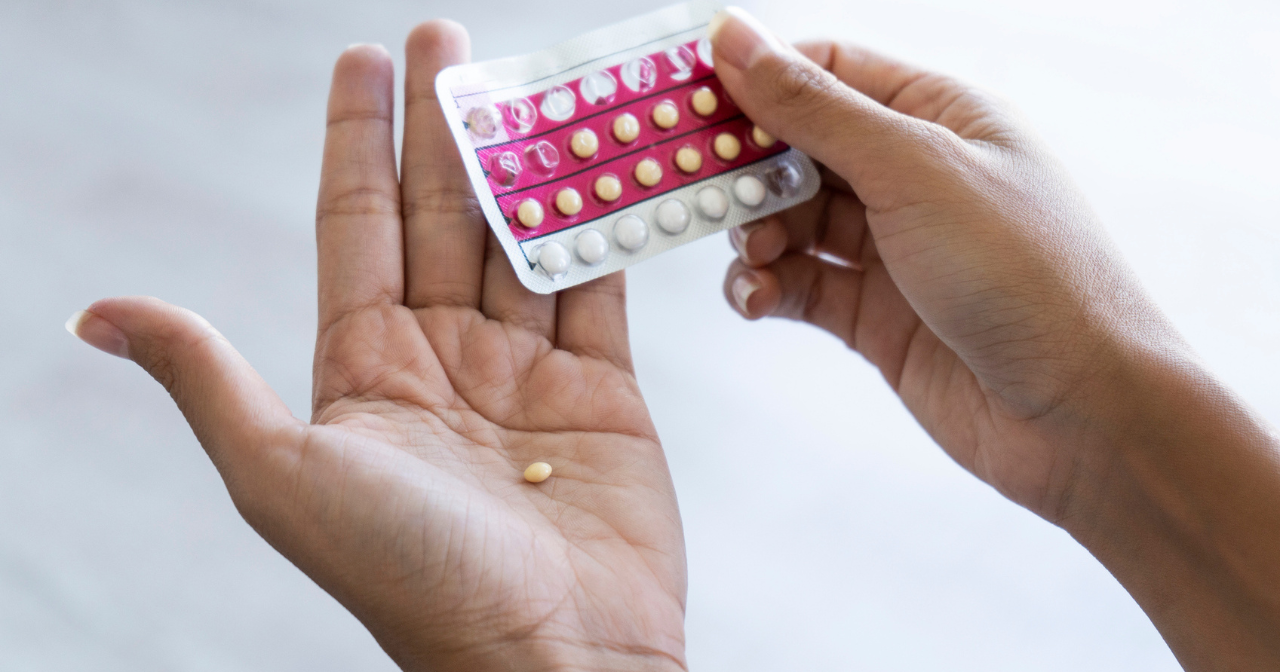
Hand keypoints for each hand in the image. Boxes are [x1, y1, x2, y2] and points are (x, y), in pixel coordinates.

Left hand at [65, 23, 684, 671]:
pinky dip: (604, 225)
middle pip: (444, 216)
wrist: (551, 658)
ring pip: (525, 240)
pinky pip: (601, 286)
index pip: (359, 226)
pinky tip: (602, 166)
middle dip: (445, 126)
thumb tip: (96, 311)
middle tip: (447, 38)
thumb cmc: (411, 578)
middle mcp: (444, 359)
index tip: (365, 58)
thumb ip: (208, 377)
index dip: (358, 141)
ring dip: (528, 161)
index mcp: (365, 369)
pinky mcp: (606, 390)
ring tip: (530, 81)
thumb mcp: (283, 474)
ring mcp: (527, 372)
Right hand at [709, 8, 1279, 668]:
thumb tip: (736, 39)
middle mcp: (911, 176)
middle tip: (693, 186)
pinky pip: (797, 284)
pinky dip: (763, 288)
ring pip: (788, 220)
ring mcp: (891, 249)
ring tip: (749, 253)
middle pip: (797, 147)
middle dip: (743, 166)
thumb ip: (814, 108)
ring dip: (752, 233)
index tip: (687, 99)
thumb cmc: (1027, 274)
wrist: (1080, 415)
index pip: (827, 71)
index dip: (755, 78)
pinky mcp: (872, 315)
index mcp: (937, 116)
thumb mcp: (912, 169)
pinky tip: (755, 297)